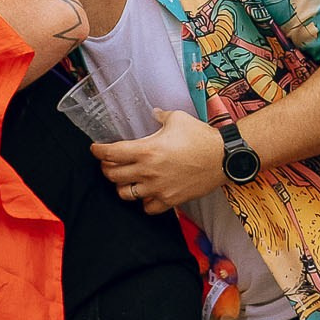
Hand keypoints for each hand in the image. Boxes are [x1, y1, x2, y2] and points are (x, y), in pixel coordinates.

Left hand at [93, 110, 228, 213]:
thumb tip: (154, 112)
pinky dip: (144, 202)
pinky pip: (147, 207)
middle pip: (112, 175)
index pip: (110, 153)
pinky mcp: (170, 200)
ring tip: (127, 180)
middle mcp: (148, 171)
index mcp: (146, 150)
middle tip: (111, 164)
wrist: (224, 157)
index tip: (95, 149)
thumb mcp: (178, 119)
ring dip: (122, 186)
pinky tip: (147, 194)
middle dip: (107, 168)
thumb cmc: (201, 136)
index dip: (98, 151)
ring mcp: (157, 188)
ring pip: (125, 194)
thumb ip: (161, 116)